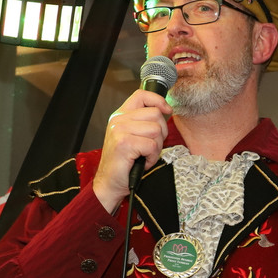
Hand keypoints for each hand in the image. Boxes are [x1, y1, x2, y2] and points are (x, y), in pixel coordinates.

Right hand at [93, 89, 171, 211]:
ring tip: (145, 155)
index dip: (158, 100)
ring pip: (156, 130)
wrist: (109, 183)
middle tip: (151, 147)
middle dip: (161, 132)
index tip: (167, 110)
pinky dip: (152, 157)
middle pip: (155, 114)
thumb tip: (165, 111)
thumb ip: (143, 122)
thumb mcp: (132, 136)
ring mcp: (120, 131)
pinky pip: (152, 146)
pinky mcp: (124, 144)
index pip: (142, 95)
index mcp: (120, 115)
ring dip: (156, 147)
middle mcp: (118, 120)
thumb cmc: (124, 163)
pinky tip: (143, 162)